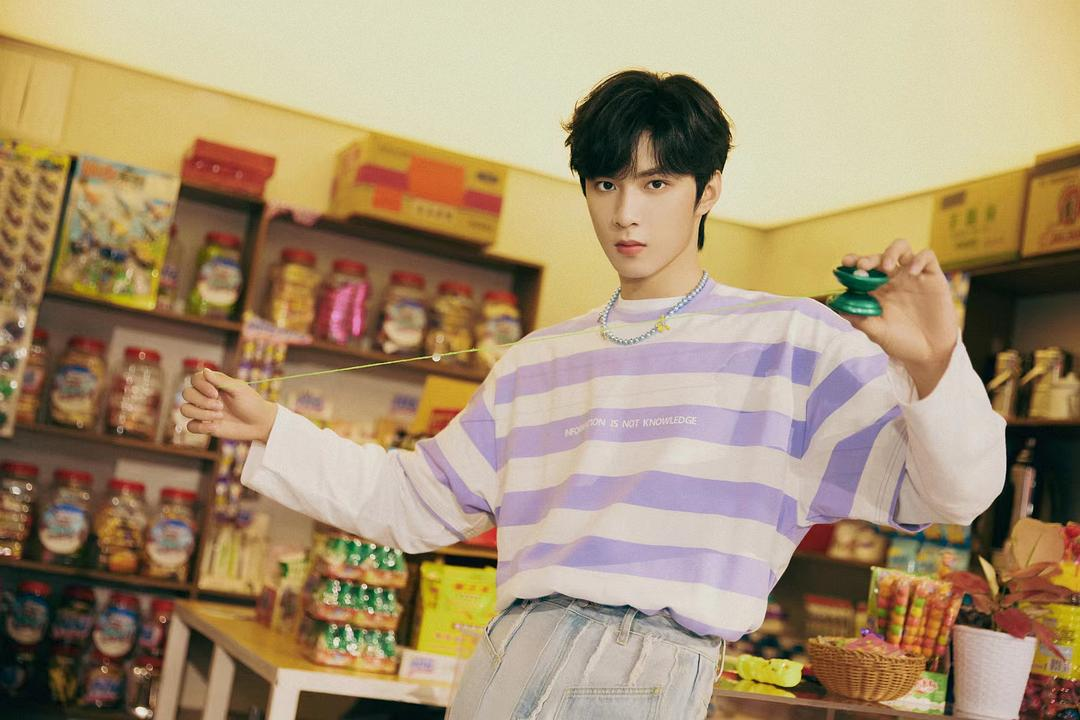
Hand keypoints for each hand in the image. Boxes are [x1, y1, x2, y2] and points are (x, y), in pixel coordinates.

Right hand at [181, 370, 277, 443]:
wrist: (259, 424)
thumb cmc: (251, 403)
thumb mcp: (239, 389)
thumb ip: (221, 380)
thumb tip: (205, 369)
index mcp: (213, 385)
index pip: (194, 379)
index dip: (201, 386)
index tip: (216, 393)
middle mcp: (206, 397)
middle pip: (187, 394)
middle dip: (202, 401)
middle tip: (220, 407)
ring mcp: (204, 411)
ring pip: (185, 409)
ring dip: (201, 413)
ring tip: (220, 416)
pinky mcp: (205, 426)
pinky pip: (190, 426)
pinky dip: (200, 427)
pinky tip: (215, 427)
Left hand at [840, 239, 956, 395]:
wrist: (929, 353)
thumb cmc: (900, 342)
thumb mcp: (877, 332)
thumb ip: (860, 319)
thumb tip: (837, 306)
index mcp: (876, 290)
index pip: (862, 270)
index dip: (853, 263)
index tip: (844, 264)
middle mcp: (893, 280)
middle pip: (878, 258)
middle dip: (868, 258)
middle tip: (861, 266)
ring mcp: (912, 276)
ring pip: (902, 248)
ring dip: (892, 252)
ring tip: (887, 266)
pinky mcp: (933, 277)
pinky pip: (927, 257)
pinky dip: (919, 259)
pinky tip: (913, 272)